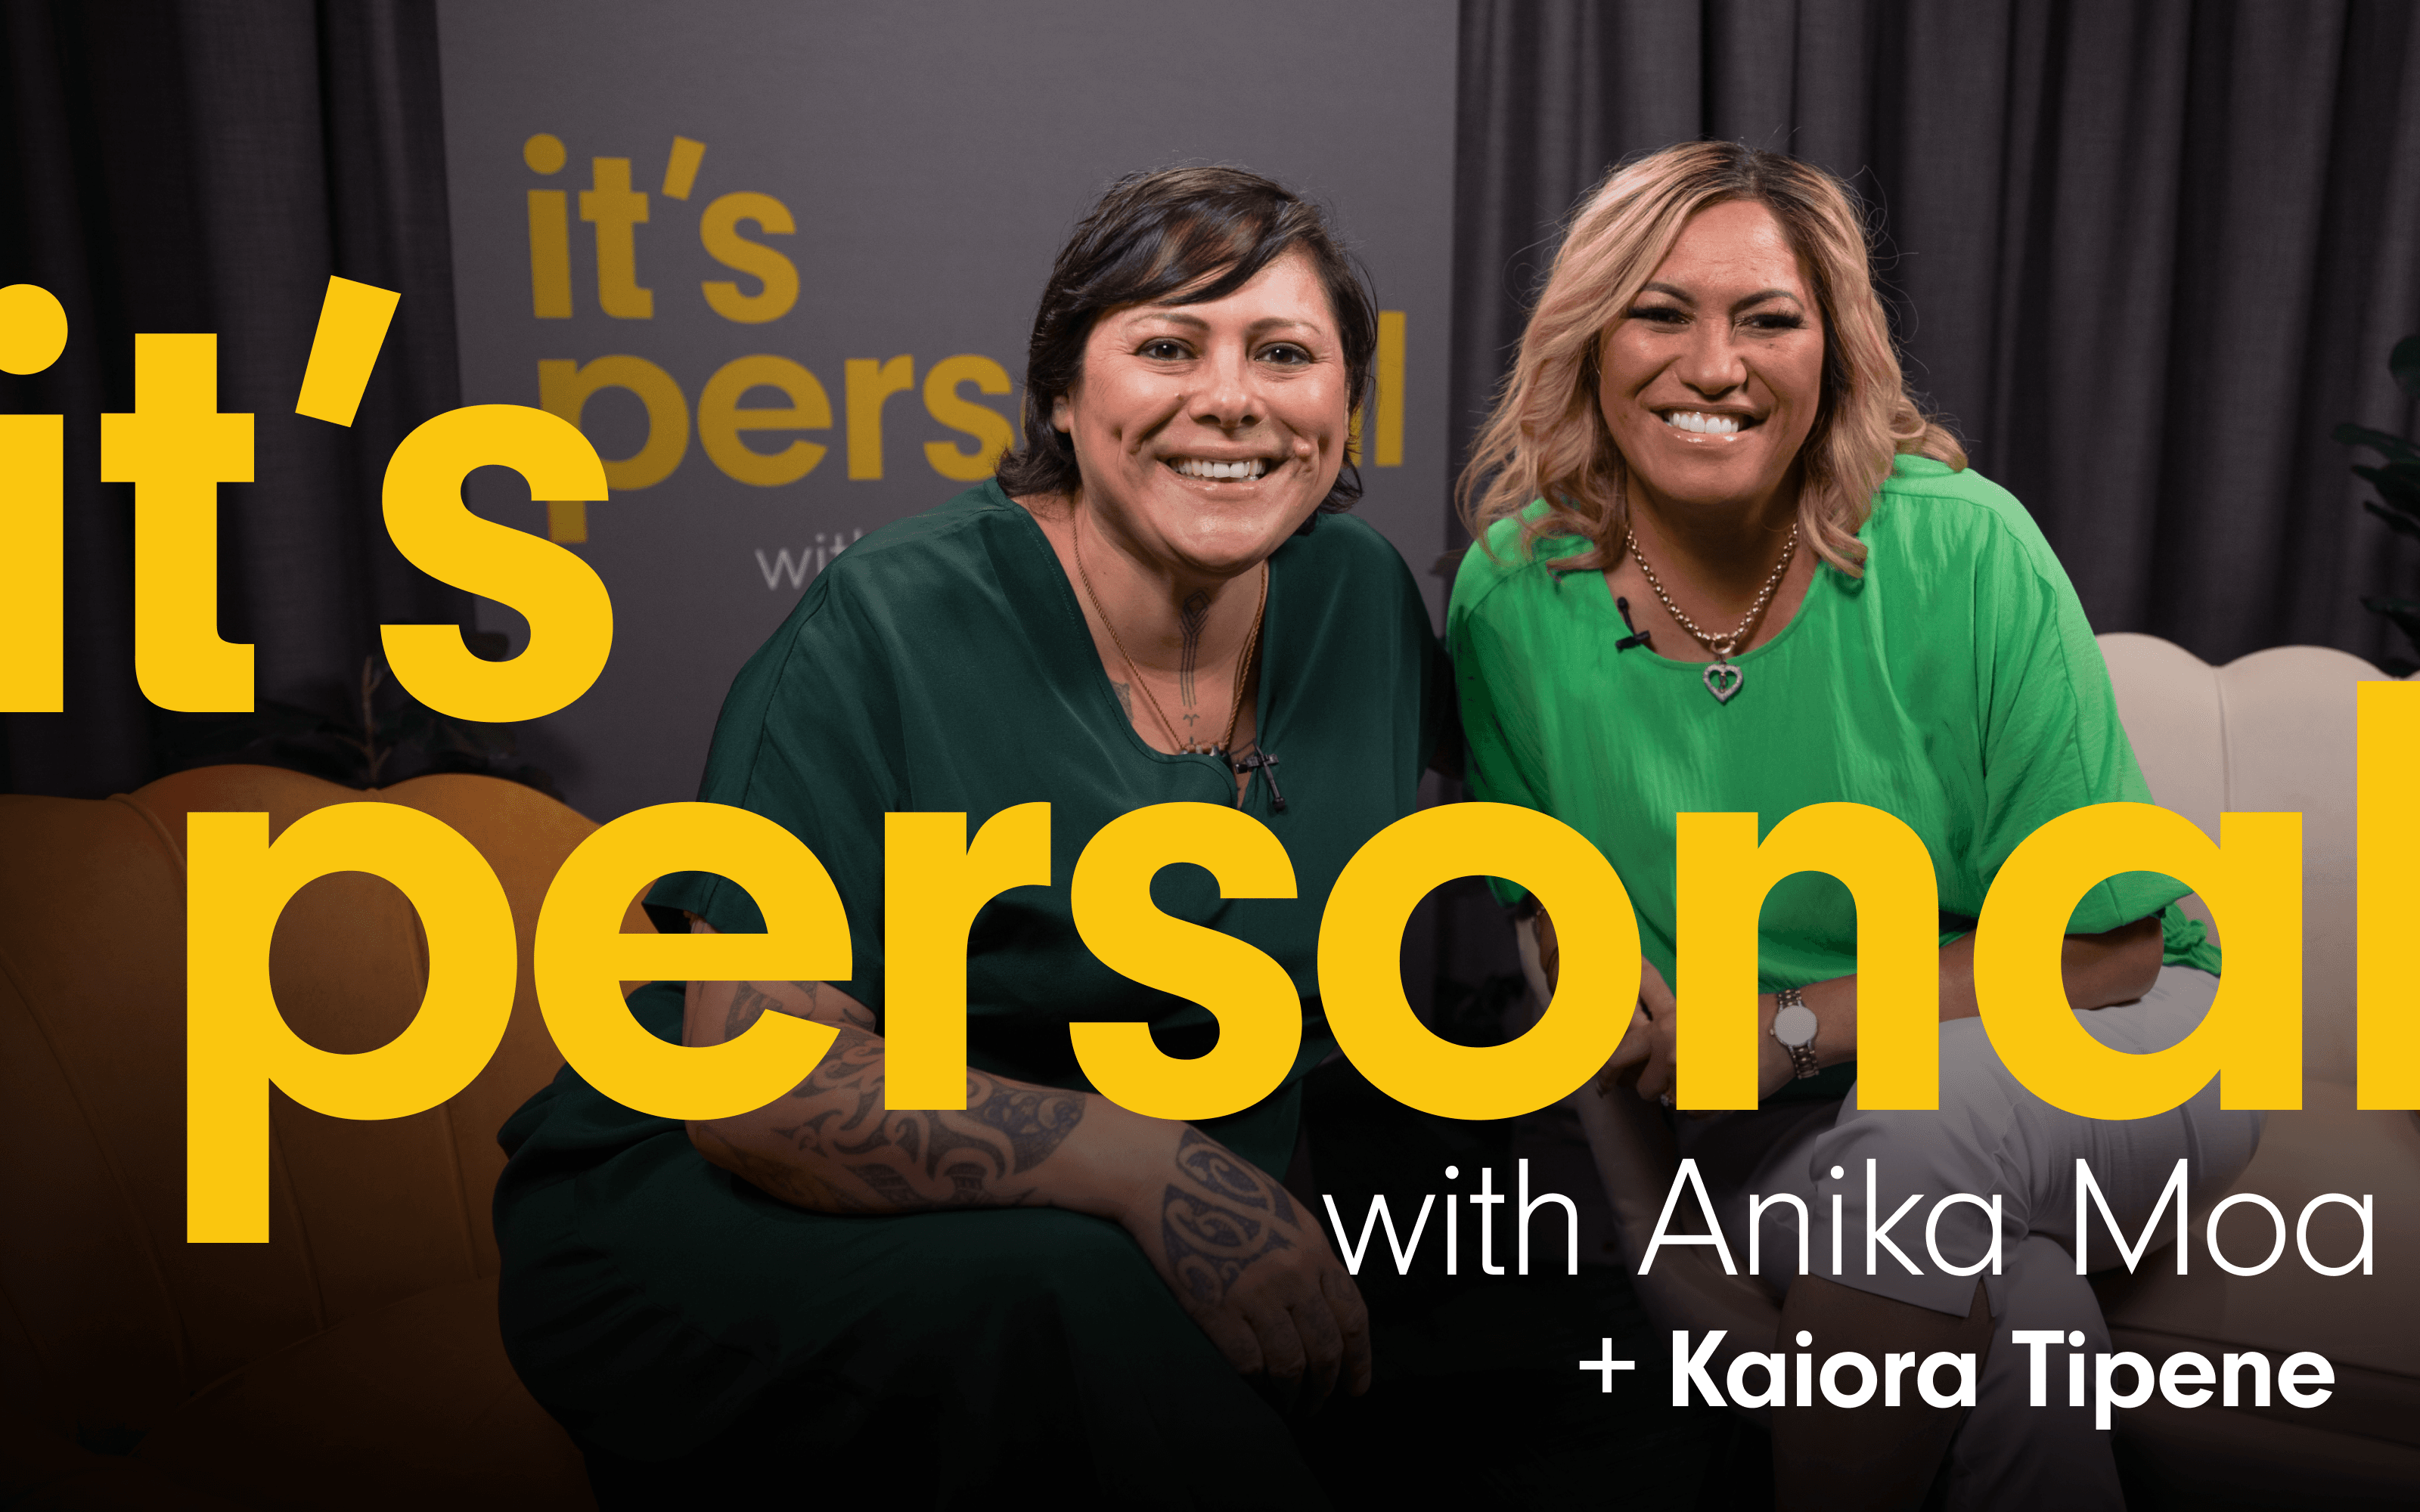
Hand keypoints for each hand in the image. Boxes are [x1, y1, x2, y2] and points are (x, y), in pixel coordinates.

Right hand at [1112, 1119, 1371, 1414]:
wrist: (1168, 1177)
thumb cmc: (1225, 1192)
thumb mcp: (1286, 1214)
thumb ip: (1310, 1258)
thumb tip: (1326, 1307)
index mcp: (1314, 1248)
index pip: (1353, 1317)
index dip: (1360, 1360)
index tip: (1357, 1386)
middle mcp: (1293, 1273)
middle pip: (1326, 1347)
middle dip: (1328, 1385)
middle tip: (1320, 1404)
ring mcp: (1255, 1292)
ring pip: (1290, 1363)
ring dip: (1294, 1393)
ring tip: (1292, 1405)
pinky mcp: (1216, 1307)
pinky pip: (1249, 1361)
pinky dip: (1257, 1382)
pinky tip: (1257, 1387)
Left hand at [1618, 963, 1792, 1109]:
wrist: (1785, 1029)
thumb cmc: (1745, 1013)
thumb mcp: (1696, 1006)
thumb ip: (1667, 1023)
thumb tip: (1644, 1032)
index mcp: (1665, 1028)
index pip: (1620, 1055)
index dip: (1607, 1073)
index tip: (1604, 1085)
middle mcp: (1672, 1054)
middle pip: (1645, 1089)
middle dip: (1650, 1091)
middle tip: (1653, 1091)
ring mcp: (1693, 1080)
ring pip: (1674, 1103)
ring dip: (1685, 1097)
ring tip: (1706, 1076)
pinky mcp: (1715, 1100)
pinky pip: (1699, 1114)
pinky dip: (1707, 1106)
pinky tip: (1721, 1086)